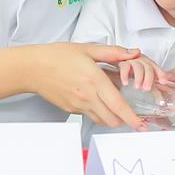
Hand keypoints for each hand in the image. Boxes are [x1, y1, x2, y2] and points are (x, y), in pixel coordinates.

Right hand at [22, 43, 145, 129]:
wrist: (32, 68)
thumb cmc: (56, 56)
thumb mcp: (87, 49)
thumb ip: (113, 53)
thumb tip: (133, 52)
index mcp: (94, 80)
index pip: (118, 105)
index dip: (132, 118)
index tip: (141, 125)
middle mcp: (87, 96)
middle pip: (112, 120)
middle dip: (125, 121)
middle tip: (132, 117)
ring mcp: (78, 105)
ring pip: (102, 120)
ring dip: (111, 117)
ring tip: (114, 107)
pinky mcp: (71, 109)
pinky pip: (89, 115)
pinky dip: (98, 112)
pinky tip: (96, 100)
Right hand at [117, 56, 167, 91]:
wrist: (112, 62)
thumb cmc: (129, 73)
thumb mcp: (141, 79)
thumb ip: (152, 85)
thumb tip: (164, 91)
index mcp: (146, 63)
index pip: (155, 67)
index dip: (160, 73)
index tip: (164, 82)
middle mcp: (139, 60)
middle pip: (147, 66)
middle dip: (149, 78)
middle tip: (147, 88)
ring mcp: (130, 60)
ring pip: (137, 66)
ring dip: (139, 77)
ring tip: (138, 87)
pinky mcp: (120, 62)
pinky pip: (124, 66)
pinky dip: (125, 75)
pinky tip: (126, 83)